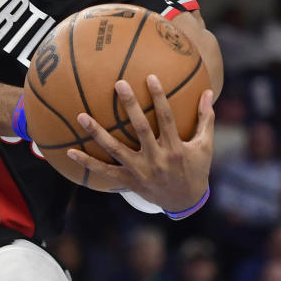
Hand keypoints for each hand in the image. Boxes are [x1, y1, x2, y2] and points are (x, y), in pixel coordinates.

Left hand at [66, 77, 214, 211]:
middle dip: (130, 106)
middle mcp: (157, 159)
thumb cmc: (196, 169)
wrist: (185, 202)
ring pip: (116, 150)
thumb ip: (205, 119)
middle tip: (118, 83)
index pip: (167, 118)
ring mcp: (140, 171)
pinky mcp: (128, 181)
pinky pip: (105, 171)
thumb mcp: (205, 146)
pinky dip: (87, 162)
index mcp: (176, 148)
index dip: (159, 98)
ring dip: (97, 133)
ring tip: (81, 116)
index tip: (150, 77)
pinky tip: (70, 151)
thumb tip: (210, 91)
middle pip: (141, 129)